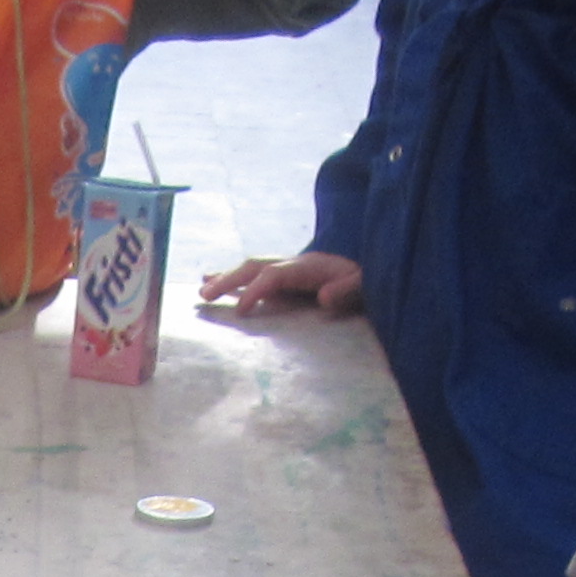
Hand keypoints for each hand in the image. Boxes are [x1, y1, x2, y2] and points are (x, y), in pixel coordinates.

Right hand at [197, 250, 361, 312]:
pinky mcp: (289, 276)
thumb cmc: (367, 282)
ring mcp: (290, 267)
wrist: (372, 271)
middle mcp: (295, 263)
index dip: (255, 291)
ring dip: (226, 278)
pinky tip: (216, 282)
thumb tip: (323, 297)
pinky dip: (236, 278)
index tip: (240, 313)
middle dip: (229, 280)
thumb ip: (346, 290)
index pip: (273, 275)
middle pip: (255, 266)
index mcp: (308, 267)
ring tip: (202, 290)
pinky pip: (258, 274)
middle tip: (205, 296)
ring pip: (252, 268)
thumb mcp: (363, 286)